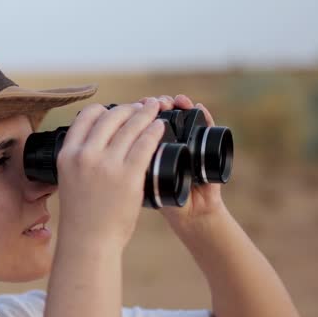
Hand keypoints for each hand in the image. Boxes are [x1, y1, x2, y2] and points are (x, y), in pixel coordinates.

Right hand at [56, 98, 166, 249]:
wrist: (89, 241)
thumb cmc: (82, 215)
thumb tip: (96, 142)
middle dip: (129, 108)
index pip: (87, 116)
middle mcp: (86, 155)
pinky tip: (160, 127)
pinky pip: (145, 144)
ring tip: (155, 109)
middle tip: (141, 107)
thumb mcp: (70, 179)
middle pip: (111, 116)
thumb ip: (80, 159)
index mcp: (68, 154)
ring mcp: (108, 165)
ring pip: (131, 126)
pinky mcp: (129, 176)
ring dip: (145, 113)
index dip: (105, 109)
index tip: (116, 111)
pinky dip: (154, 131)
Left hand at [135, 94, 224, 220]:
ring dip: (178, 104)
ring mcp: (189, 140)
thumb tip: (108, 149)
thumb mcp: (142, 183)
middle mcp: (171, 139)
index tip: (139, 104)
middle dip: (158, 104)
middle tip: (156, 102)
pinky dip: (203, 114)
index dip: (141, 109)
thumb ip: (130, 166)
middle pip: (163, 112)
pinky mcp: (208, 145)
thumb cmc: (165, 201)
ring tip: (175, 101)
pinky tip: (197, 106)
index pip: (145, 119)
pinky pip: (207, 125)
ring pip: (183, 113)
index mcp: (151, 145)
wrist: (191, 215)